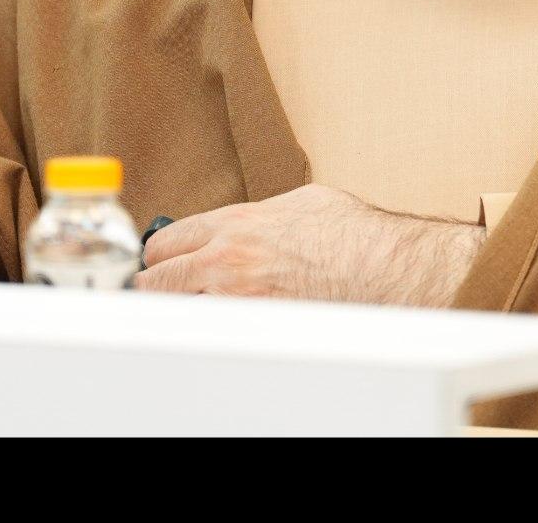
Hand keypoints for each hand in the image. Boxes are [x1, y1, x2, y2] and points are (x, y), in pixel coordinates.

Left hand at [132, 184, 485, 307]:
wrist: (382, 267)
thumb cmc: (352, 234)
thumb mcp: (298, 202)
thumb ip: (259, 215)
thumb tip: (247, 223)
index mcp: (235, 224)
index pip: (166, 241)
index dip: (159, 255)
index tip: (160, 262)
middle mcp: (226, 261)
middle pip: (156, 281)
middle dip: (155, 286)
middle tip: (163, 292)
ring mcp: (237, 300)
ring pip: (178, 313)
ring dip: (180, 312)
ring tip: (191, 312)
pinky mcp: (256, 329)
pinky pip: (215, 335)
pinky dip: (213, 333)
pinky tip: (224, 330)